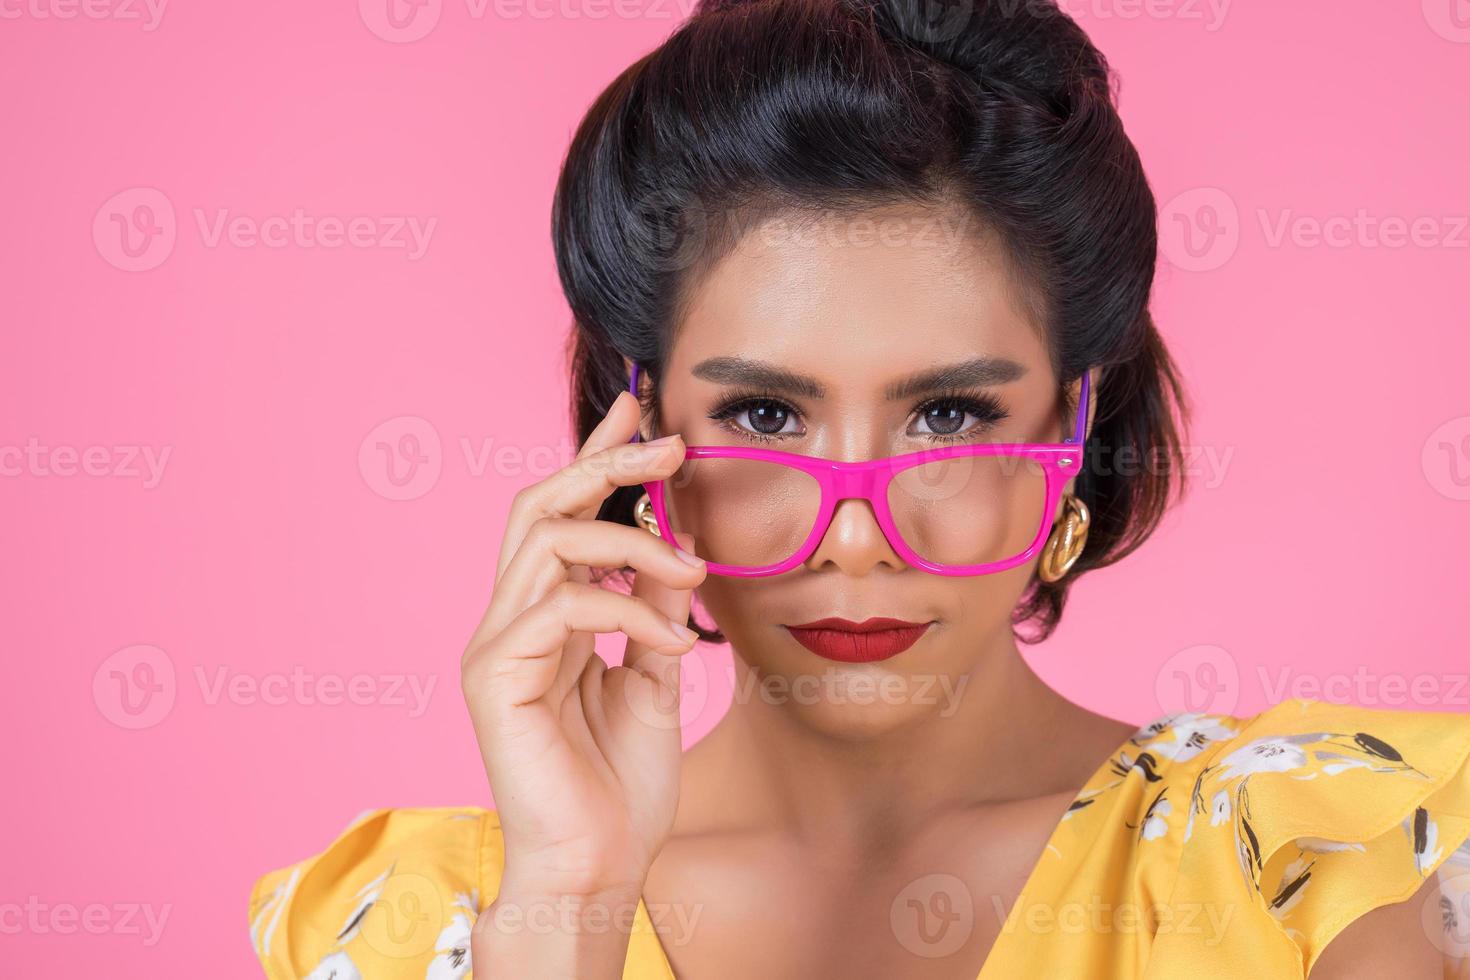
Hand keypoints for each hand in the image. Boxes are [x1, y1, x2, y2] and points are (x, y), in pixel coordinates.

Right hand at [461, 390, 704, 900]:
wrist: (598, 866)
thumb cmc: (620, 783)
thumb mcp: (652, 674)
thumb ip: (653, 606)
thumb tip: (676, 538)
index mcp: (542, 618)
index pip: (562, 516)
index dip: (597, 458)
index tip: (640, 409)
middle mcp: (508, 621)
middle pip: (538, 506)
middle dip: (605, 463)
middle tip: (669, 442)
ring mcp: (494, 646)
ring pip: (547, 541)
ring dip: (632, 540)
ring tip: (692, 569)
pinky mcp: (494, 676)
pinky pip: (563, 605)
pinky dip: (627, 610)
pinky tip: (671, 643)